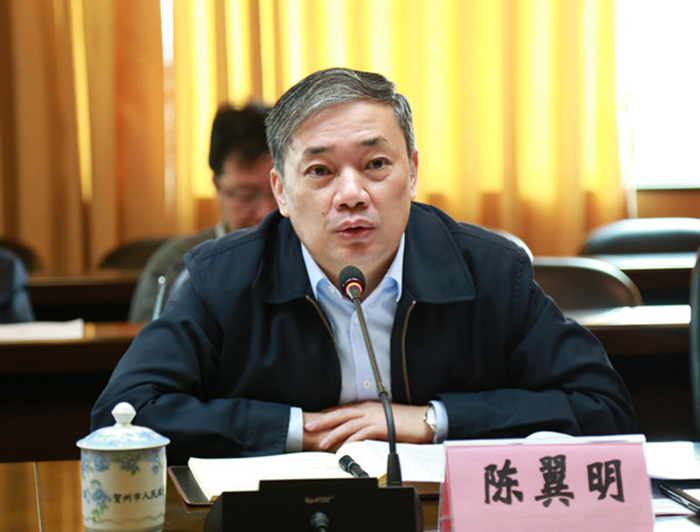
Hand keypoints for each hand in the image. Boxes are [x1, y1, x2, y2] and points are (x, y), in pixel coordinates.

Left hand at [302, 401, 432, 451]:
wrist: (423, 420)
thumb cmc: (405, 421)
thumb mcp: (382, 420)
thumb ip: (368, 424)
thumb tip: (356, 434)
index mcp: (367, 407)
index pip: (343, 411)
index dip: (327, 416)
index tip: (314, 422)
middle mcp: (368, 409)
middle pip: (341, 414)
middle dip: (323, 421)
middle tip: (309, 427)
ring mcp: (375, 417)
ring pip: (349, 424)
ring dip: (334, 434)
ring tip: (322, 443)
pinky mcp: (382, 426)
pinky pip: (363, 434)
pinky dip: (353, 441)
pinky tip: (344, 447)